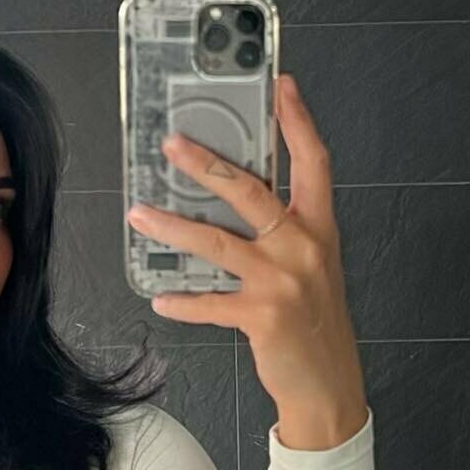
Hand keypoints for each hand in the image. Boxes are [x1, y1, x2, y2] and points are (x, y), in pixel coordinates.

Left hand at [126, 73, 364, 413]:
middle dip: (206, 163)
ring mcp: (282, 281)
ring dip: (172, 226)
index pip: (313, 163)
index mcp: (319, 229)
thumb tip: (236, 199)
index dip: (297, 121)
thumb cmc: (316, 324)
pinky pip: (209, 302)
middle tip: (171, 144)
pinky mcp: (261, 315)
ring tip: (140, 215)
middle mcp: (303, 247)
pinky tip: (161, 297)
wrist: (329, 384)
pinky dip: (182, 301)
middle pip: (250, 190)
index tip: (281, 85)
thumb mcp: (314, 266)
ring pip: (217, 241)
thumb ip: (287, 232)